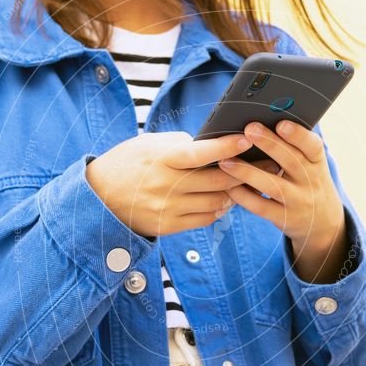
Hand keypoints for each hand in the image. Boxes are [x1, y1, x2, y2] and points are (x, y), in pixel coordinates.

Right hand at [85, 131, 276, 236]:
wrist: (98, 198)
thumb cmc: (128, 163)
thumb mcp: (149, 144)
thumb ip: (181, 144)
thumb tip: (213, 146)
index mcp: (162, 159)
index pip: (200, 153)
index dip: (226, 146)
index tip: (247, 139)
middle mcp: (166, 185)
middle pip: (217, 181)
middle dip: (246, 172)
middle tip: (267, 164)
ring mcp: (168, 209)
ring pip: (216, 203)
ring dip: (234, 193)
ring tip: (245, 182)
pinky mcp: (167, 226)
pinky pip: (205, 219)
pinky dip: (218, 209)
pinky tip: (224, 200)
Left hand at [219, 121, 349, 283]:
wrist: (322, 222)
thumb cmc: (306, 182)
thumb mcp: (310, 165)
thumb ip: (293, 147)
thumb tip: (263, 122)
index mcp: (317, 162)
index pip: (313, 147)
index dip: (298, 135)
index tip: (281, 123)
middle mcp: (311, 181)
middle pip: (291, 161)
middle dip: (270, 144)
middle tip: (249, 129)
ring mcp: (298, 202)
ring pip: (274, 186)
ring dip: (248, 173)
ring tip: (226, 161)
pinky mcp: (285, 219)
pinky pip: (262, 207)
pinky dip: (244, 196)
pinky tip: (228, 186)